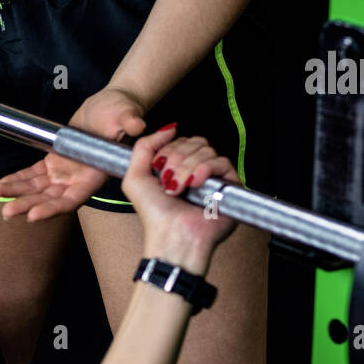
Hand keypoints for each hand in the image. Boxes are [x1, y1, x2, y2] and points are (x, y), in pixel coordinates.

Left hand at [0, 86, 147, 219]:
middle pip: (49, 199)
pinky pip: (31, 175)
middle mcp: (77, 180)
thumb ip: (130, 122)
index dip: (53, 208)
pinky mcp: (53, 163)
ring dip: (16, 193)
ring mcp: (64, 174)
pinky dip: (16, 179)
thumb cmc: (121, 112)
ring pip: (36, 189)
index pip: (73, 200)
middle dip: (27, 205)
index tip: (34, 215)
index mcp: (94, 176)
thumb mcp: (126, 114)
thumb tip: (137, 124)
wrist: (111, 107)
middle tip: (7, 212)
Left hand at [122, 127, 238, 271]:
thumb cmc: (154, 214)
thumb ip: (144, 146)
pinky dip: (204, 169)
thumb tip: (170, 127)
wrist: (171, 236)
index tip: (158, 168)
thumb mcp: (134, 176)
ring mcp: (214, 178)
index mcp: (178, 167)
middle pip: (194, 141)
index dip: (167, 149)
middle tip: (168, 180)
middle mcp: (197, 171)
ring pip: (206, 150)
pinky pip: (221, 162)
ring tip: (179, 188)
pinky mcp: (229, 185)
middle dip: (176, 158)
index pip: (180, 140)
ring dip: (187, 167)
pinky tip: (195, 183)